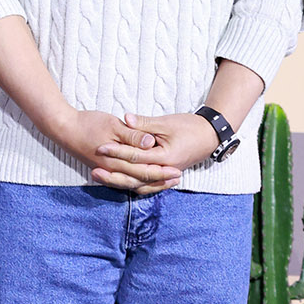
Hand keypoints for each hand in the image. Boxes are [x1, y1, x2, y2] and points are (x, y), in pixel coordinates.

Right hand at [50, 109, 181, 194]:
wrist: (63, 129)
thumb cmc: (87, 124)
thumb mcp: (112, 125)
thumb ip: (132, 135)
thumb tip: (151, 143)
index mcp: (117, 161)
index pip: (144, 170)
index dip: (161, 171)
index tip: (177, 169)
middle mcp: (113, 171)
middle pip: (141, 180)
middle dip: (160, 180)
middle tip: (176, 178)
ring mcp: (107, 172)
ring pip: (132, 184)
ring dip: (150, 183)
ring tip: (165, 180)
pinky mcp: (103, 169)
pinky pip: (123, 181)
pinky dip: (136, 182)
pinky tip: (142, 179)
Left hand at [92, 113, 219, 190]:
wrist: (209, 136)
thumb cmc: (189, 127)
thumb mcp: (165, 123)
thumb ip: (144, 124)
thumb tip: (126, 119)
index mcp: (165, 158)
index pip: (136, 158)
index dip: (117, 152)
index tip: (100, 147)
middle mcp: (165, 170)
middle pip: (136, 177)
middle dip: (114, 174)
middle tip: (94, 171)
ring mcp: (166, 174)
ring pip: (140, 184)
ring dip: (121, 182)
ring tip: (102, 177)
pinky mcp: (165, 173)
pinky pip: (147, 183)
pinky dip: (133, 182)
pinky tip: (119, 180)